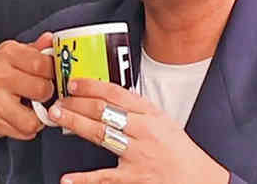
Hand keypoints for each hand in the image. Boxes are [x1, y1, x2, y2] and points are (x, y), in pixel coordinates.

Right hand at [0, 32, 54, 172]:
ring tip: (32, 106)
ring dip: (39, 115)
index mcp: (8, 53)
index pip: (44, 64)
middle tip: (40, 92)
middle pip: (43, 89)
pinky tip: (22, 117)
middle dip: (47, 93)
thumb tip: (50, 39)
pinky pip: (26, 130)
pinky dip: (29, 127)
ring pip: (35, 116)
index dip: (53, 72)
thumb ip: (35, 49)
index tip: (50, 75)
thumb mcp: (14, 55)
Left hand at [47, 78, 229, 183]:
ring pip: (101, 134)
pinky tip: (68, 178)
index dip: (92, 86)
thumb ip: (139, 109)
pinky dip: (85, 179)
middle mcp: (143, 130)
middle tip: (59, 100)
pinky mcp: (133, 177)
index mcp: (150, 114)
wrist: (198, 178)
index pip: (117, 93)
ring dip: (75, 124)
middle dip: (77, 103)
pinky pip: (105, 176)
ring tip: (58, 117)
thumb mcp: (163, 120)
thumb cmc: (180, 151)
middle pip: (104, 111)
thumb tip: (111, 97)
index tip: (75, 83)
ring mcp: (137, 154)